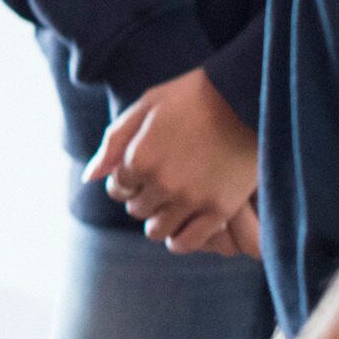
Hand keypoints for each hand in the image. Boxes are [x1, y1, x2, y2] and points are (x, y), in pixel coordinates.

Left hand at [86, 67, 258, 253]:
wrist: (249, 96)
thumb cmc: (193, 96)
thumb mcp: (146, 106)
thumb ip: (114, 141)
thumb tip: (89, 177)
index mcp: (139, 158)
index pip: (117, 187)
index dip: (128, 180)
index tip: (144, 170)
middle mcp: (161, 183)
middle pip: (137, 209)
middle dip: (144, 197)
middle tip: (164, 181)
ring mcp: (191, 199)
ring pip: (157, 231)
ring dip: (161, 219)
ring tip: (174, 202)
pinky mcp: (219, 209)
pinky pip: (186, 242)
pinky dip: (180, 239)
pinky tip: (185, 224)